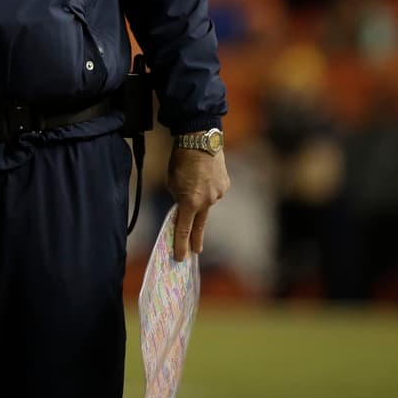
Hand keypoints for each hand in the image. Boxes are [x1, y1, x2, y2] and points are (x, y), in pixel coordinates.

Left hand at [166, 144, 229, 260]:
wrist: (200, 140)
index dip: (180, 244)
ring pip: (206, 203)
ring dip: (200, 197)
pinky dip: (208, 187)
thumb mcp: (172, 182)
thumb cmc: (181, 160)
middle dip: (196, 239)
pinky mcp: (225, 185)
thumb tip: (184, 206)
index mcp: (190, 202)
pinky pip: (214, 191)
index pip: (183, 229)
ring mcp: (218, 194)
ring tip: (194, 180)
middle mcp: (207, 202)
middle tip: (195, 251)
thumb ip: (178, 198)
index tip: (180, 257)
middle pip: (199, 225)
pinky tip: (203, 176)